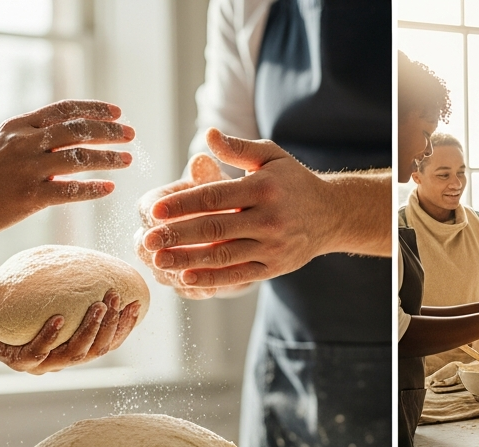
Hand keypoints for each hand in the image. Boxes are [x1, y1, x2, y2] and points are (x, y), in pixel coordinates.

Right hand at [0, 100, 132, 242]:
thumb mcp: (0, 146)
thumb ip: (29, 139)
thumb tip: (60, 136)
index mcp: (18, 127)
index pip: (64, 110)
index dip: (94, 109)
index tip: (117, 111)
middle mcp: (24, 142)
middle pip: (77, 130)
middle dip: (109, 130)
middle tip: (131, 134)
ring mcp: (27, 169)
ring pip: (79, 158)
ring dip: (108, 157)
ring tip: (128, 159)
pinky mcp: (29, 197)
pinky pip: (70, 191)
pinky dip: (93, 189)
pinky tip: (110, 188)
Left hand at [0, 291, 139, 372]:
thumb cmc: (12, 306)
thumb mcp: (45, 296)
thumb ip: (68, 290)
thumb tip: (96, 263)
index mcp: (73, 350)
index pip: (108, 343)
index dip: (124, 327)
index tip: (135, 304)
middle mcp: (61, 362)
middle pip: (96, 350)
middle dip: (111, 326)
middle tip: (116, 300)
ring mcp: (40, 366)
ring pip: (73, 354)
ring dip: (90, 330)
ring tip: (98, 306)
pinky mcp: (17, 362)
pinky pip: (38, 351)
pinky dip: (51, 335)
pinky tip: (60, 319)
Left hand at [141, 128, 338, 289]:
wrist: (331, 215)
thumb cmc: (293, 181)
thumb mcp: (271, 155)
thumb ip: (238, 148)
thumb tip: (208, 135)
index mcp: (263, 188)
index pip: (214, 197)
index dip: (182, 204)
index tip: (154, 211)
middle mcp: (269, 219)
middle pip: (215, 229)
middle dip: (177, 235)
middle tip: (147, 240)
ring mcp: (272, 246)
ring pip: (224, 256)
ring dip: (188, 260)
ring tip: (158, 260)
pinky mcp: (274, 268)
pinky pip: (239, 275)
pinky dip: (212, 279)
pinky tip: (186, 278)